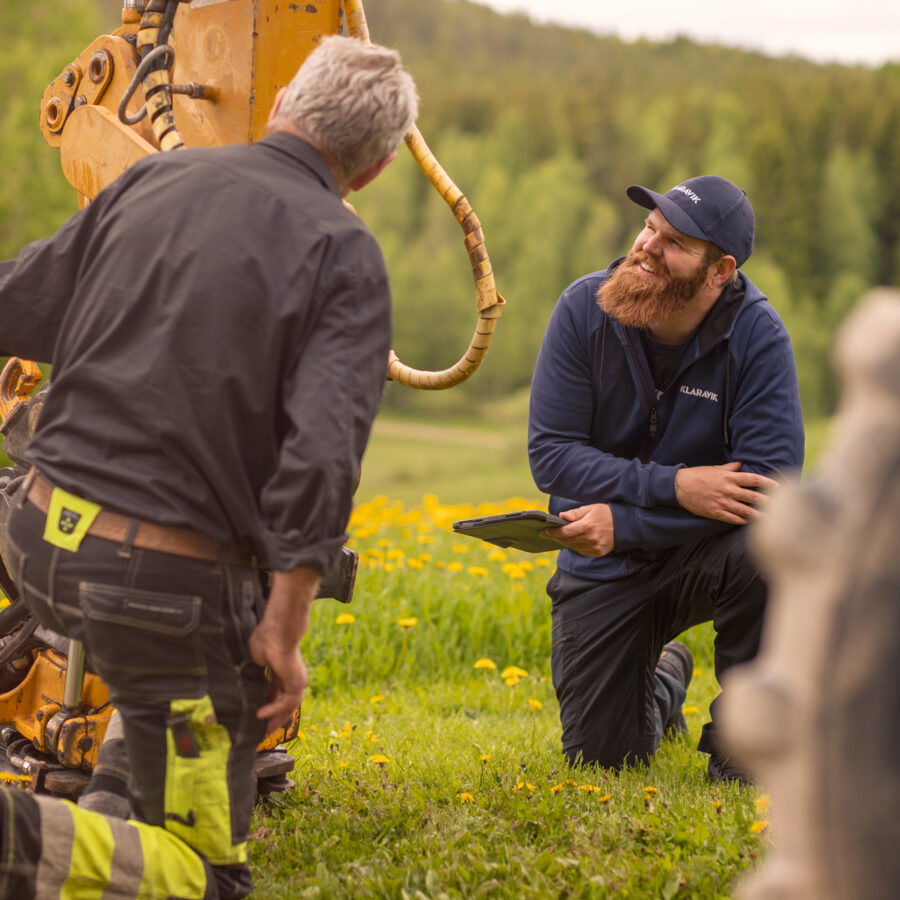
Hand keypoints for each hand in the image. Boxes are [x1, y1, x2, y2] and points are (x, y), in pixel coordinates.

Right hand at [248, 567, 318, 733]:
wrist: (279, 630)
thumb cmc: (267, 638)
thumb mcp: (258, 659)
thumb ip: (257, 672)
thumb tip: (249, 682)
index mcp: (283, 672)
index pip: (278, 694)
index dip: (269, 706)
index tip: (259, 716)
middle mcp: (293, 678)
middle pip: (286, 704)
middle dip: (276, 718)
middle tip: (266, 732)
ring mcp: (297, 681)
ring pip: (289, 706)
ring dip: (276, 718)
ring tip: (264, 730)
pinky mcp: (297, 683)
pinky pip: (286, 703)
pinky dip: (274, 710)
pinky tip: (261, 714)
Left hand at [541, 503, 614, 556]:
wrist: (624, 524)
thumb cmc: (605, 513)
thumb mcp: (590, 508)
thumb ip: (575, 513)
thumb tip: (560, 516)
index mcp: (587, 526)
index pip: (564, 532)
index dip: (552, 532)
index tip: (544, 531)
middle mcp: (590, 539)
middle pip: (566, 541)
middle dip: (555, 537)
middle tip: (546, 534)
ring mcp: (594, 547)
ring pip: (572, 547)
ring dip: (564, 542)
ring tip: (557, 536)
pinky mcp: (597, 553)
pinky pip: (581, 551)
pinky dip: (574, 546)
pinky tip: (571, 540)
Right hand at [675, 461, 778, 523]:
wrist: (679, 487)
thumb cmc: (698, 475)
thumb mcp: (715, 468)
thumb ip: (730, 468)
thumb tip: (742, 465)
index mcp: (729, 478)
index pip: (754, 480)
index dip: (769, 483)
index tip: (780, 487)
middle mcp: (728, 490)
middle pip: (754, 497)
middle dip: (769, 502)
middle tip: (782, 506)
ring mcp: (723, 503)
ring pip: (746, 511)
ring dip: (760, 515)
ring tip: (772, 519)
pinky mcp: (716, 513)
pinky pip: (734, 519)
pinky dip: (744, 521)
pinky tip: (752, 523)